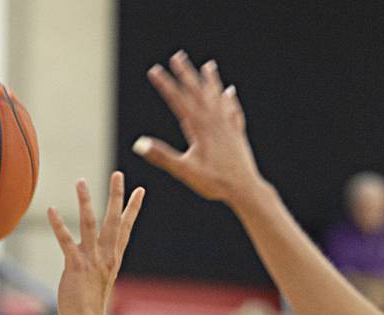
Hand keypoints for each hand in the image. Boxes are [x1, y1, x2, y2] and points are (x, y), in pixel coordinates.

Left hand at [47, 171, 143, 314]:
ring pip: (90, 224)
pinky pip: (66, 241)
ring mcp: (91, 260)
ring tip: (81, 181)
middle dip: (116, 196)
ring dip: (86, 201)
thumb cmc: (90, 306)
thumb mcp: (99, 281)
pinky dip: (59, 225)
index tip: (140, 190)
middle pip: (114, 220)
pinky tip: (52, 209)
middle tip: (118, 174)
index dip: (133, 209)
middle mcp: (106, 256)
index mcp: (113, 258)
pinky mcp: (75, 265)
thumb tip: (98, 262)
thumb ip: (99, 266)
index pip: (126, 228)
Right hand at [133, 51, 263, 207]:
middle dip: (186, 74)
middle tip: (177, 56)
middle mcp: (214, 121)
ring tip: (208, 65)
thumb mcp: (184, 170)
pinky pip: (232, 110)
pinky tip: (230, 92)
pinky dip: (229, 99)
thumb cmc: (214, 182)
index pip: (178, 100)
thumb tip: (138, 144)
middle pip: (198, 92)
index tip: (154, 70)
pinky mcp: (236, 133)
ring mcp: (227, 126)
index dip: (165, 84)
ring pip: (217, 97)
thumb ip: (161, 155)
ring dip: (210, 81)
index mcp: (200, 127)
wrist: (245, 188)